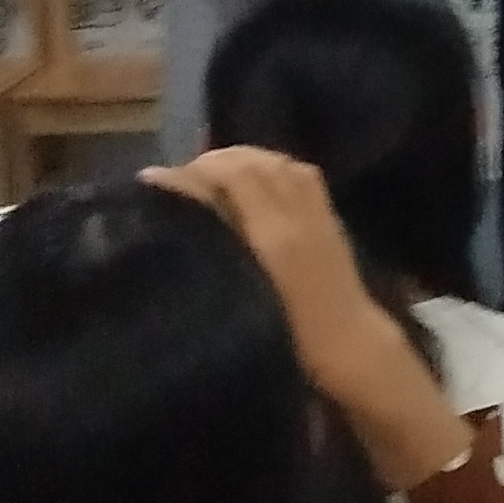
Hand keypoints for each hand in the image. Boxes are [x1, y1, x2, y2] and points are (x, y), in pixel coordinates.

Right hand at [144, 148, 394, 396]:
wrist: (346, 342)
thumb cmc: (284, 333)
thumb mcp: (240, 289)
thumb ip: (214, 243)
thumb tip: (176, 212)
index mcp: (274, 235)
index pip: (235, 176)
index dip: (194, 170)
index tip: (156, 178)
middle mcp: (298, 214)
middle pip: (257, 164)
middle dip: (215, 161)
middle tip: (181, 177)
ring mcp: (318, 212)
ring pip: (279, 163)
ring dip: (243, 160)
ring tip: (210, 173)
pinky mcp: (330, 217)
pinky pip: (301, 173)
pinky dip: (272, 166)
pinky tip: (253, 179)